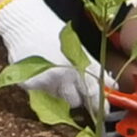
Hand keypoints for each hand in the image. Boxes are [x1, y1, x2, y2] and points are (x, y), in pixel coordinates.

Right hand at [0, 0, 97, 117]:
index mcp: (78, 65)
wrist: (24, 23)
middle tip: (70, 84)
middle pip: (75, 103)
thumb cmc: (52, 33)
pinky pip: (40, 97)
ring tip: (52, 75)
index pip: (93, 93)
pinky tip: (40, 74)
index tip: (103, 113)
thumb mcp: (78, 48)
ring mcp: (44, 82)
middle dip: (76, 97)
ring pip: (57, 102)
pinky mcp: (28, 85)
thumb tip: (112, 86)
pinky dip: (42, 90)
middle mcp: (62, 76)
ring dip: (58, 94)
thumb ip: (94, 69)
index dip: (100, 107)